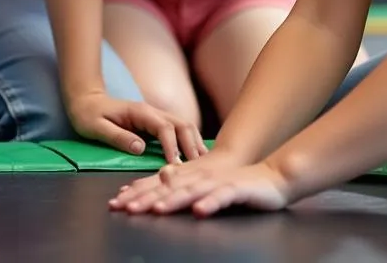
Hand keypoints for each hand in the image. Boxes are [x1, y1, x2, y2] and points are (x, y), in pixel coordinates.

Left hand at [66, 89, 206, 163]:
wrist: (86, 100)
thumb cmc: (88, 115)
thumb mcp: (96, 127)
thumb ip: (118, 137)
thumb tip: (140, 148)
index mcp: (140, 112)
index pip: (163, 127)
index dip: (172, 146)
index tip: (177, 166)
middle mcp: (152, 112)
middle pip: (181, 124)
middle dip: (192, 144)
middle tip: (199, 167)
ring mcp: (156, 116)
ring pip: (184, 126)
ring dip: (195, 143)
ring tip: (203, 165)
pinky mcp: (156, 124)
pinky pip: (178, 132)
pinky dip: (190, 143)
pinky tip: (196, 158)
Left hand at [109, 150, 290, 214]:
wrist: (270, 176)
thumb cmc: (234, 183)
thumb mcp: (204, 183)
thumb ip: (182, 184)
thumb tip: (158, 183)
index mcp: (189, 176)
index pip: (158, 184)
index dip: (137, 192)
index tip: (116, 202)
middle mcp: (198, 176)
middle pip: (168, 188)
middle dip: (145, 197)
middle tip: (125, 207)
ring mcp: (216, 182)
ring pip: (191, 191)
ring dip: (172, 199)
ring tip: (156, 209)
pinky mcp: (236, 188)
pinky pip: (221, 196)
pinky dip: (210, 203)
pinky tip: (199, 210)